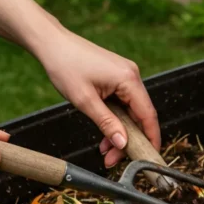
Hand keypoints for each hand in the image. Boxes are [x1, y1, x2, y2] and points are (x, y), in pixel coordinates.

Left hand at [36, 28, 159, 167]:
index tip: (149, 158)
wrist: (52, 43)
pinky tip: (104, 133)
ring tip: (105, 150)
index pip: (148, 115)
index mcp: (129, 79)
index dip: (151, 139)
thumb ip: (107, 124)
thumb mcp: (85, 101)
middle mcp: (132, 76)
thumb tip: (123, 144)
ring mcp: (125, 75)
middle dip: (128, 140)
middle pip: (139, 116)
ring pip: (130, 112)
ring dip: (120, 132)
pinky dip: (115, 120)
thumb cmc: (65, 66)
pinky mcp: (117, 77)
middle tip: (112, 160)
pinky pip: (123, 104)